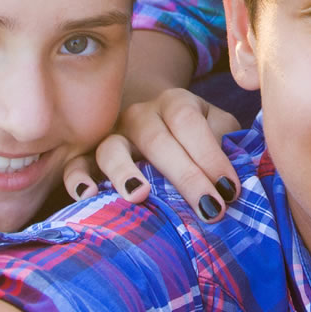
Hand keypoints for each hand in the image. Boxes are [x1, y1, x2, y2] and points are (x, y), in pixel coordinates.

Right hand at [62, 89, 240, 221]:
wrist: (156, 119)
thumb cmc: (196, 135)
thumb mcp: (217, 128)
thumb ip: (229, 143)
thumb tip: (234, 179)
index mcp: (176, 103)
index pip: (189, 123)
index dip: (211, 155)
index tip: (230, 191)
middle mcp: (140, 114)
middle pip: (157, 140)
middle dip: (185, 176)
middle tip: (209, 209)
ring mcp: (111, 134)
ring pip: (112, 148)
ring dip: (125, 171)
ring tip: (139, 195)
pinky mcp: (88, 155)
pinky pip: (76, 164)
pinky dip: (77, 179)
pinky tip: (88, 195)